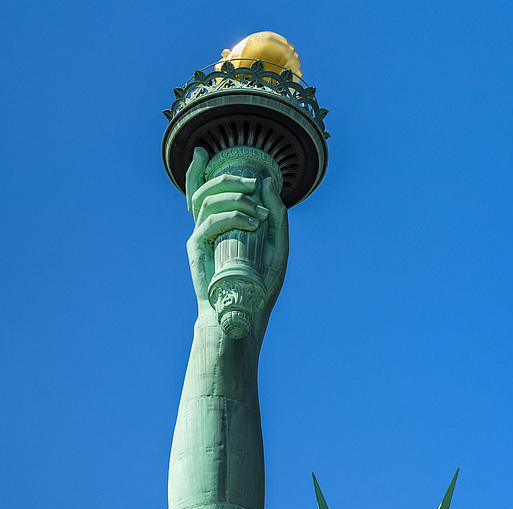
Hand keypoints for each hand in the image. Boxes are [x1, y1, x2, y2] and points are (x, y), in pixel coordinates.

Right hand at [185, 148, 288, 326]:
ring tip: (257, 212)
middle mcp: (205, 227)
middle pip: (205, 189)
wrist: (245, 314)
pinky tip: (252, 223)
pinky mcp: (197, 249)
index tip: (203, 152)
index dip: (196, 169)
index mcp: (219, 224)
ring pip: (207, 201)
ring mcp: (199, 237)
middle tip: (253, 183)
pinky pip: (209, 222)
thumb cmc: (260, 285)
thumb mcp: (277, 247)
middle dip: (229, 179)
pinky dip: (231, 217)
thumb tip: (267, 183)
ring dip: (234, 199)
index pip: (202, 191)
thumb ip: (276, 216)